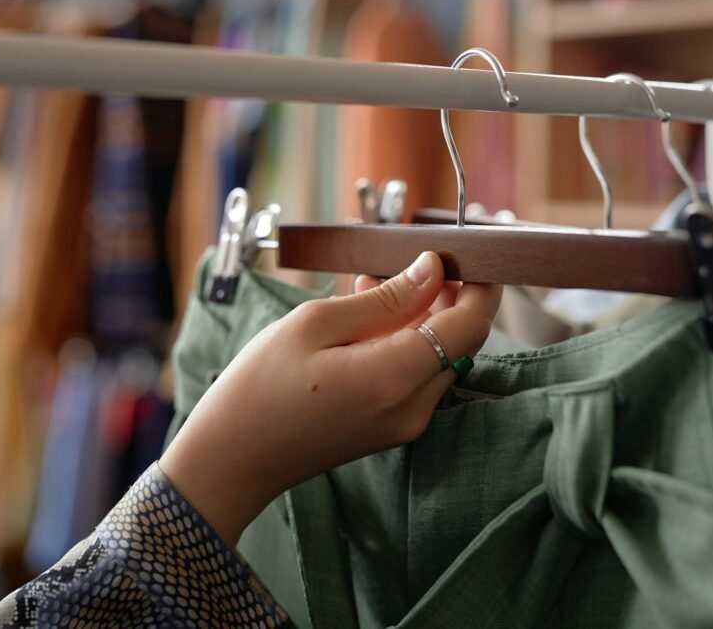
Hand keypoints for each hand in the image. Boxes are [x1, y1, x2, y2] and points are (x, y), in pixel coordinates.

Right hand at [159, 252, 501, 545]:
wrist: (232, 458)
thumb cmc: (261, 386)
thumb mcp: (316, 323)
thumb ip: (384, 298)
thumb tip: (431, 270)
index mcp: (396, 377)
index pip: (471, 324)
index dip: (479, 284)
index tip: (467, 253)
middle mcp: (413, 406)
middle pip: (462, 341)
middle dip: (446, 296)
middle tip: (406, 263)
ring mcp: (405, 424)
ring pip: (440, 357)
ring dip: (421, 317)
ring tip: (372, 286)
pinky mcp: (392, 429)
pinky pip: (417, 377)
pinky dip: (405, 343)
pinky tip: (365, 322)